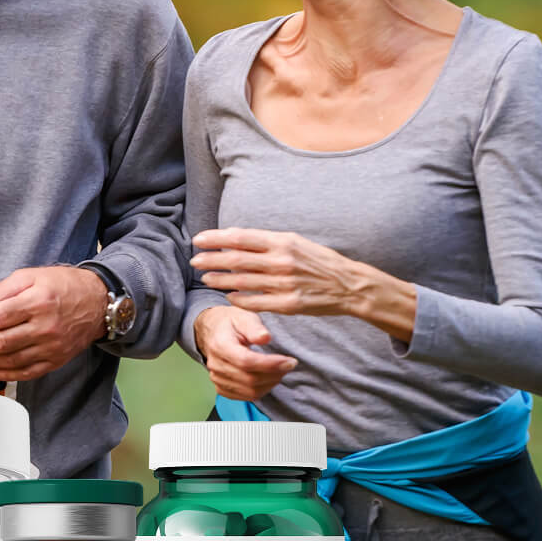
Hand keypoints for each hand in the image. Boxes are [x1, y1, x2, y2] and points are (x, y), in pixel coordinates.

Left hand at [0, 267, 107, 381]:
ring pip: (10, 360)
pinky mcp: (56, 361)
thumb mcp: (30, 276)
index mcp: (38, 301)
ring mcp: (52, 347)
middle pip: (1, 341)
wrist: (98, 302)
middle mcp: (46, 327)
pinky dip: (4, 374)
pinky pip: (26, 373)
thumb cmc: (62, 285)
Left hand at [191, 227, 363, 316]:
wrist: (348, 284)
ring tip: (205, 277)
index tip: (198, 239)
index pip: (240, 237)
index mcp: (282, 241)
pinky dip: (238, 298)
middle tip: (193, 260)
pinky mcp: (288, 304)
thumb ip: (266, 241)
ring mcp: (284, 283)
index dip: (216, 238)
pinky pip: (256, 302)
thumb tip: (234, 237)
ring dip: (220, 279)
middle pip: (236, 259)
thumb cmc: (318, 260)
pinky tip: (228, 295)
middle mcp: (281, 260)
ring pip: (242, 281)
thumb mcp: (295, 242)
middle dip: (211, 259)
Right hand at [193, 305, 296, 400]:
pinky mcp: (221, 387)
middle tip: (289, 364)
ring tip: (281, 370)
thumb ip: (254, 327)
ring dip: (271, 383)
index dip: (270, 364)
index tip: (289, 361)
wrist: (213, 331)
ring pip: (250, 391)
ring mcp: (217, 378)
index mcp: (220, 345)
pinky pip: (246, 396)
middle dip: (275, 374)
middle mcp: (216, 365)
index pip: (246, 361)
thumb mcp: (243, 316)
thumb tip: (265, 337)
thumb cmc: (230, 323)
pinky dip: (262, 390)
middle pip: (250, 379)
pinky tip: (269, 378)